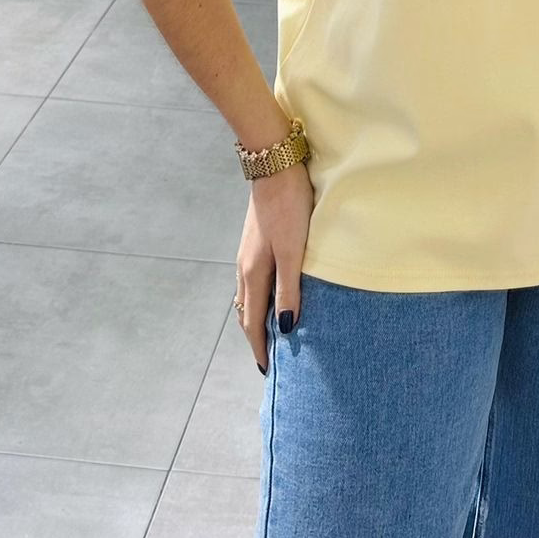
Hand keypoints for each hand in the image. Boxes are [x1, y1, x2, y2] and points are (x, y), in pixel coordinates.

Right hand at [235, 161, 314, 373]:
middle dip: (255, 339)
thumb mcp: (294, 252)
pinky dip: (257, 299)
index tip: (266, 371)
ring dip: (256, 319)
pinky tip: (269, 297)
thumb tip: (285, 327)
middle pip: (247, 313)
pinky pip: (252, 282)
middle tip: (267, 360)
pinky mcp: (254, 243)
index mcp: (254, 274)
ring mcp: (247, 255)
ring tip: (269, 335)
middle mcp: (245, 268)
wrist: (275, 167)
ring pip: (248, 297)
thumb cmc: (289, 208)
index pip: (254, 322)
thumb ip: (290, 289)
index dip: (260, 348)